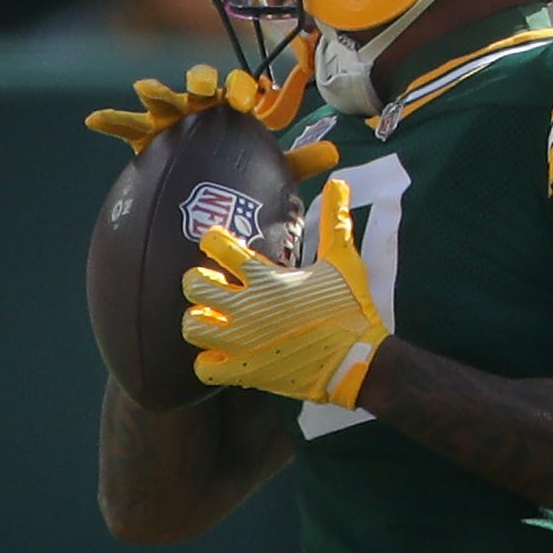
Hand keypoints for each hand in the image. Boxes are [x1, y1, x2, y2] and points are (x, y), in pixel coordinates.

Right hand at [85, 62, 336, 181]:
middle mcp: (203, 106)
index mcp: (233, 108)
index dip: (244, 91)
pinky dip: (113, 121)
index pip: (240, 91)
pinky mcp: (150, 133)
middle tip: (207, 91)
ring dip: (159, 91)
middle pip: (202, 84)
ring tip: (149, 90)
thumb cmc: (242, 170)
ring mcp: (174, 116)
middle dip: (204, 82)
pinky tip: (95, 121)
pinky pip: (128, 125)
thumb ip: (298, 161)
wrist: (212, 187)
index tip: (249, 102)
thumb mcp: (270, 167)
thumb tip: (335, 153)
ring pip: (166, 97)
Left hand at [183, 179, 382, 406]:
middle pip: (193, 284)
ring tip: (213, 320)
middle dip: (197, 282)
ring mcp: (244, 341)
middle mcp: (249, 306)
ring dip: (199, 321)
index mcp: (267, 276)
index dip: (213, 242)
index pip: (216, 245)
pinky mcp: (247, 371)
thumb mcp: (344, 262)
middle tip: (212, 286)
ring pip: (192, 326)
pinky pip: (204, 368)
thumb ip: (335, 221)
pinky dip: (209, 362)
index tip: (220, 247)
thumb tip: (340, 181)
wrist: (360, 361)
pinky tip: (223, 355)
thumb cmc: (352, 309)